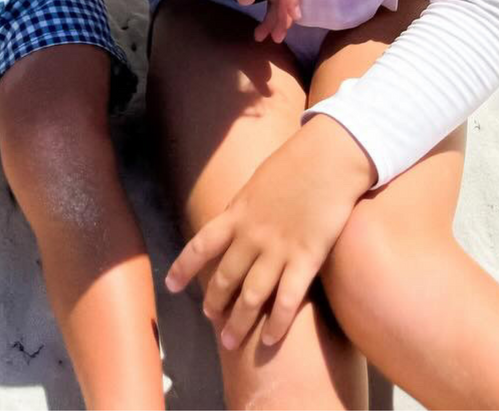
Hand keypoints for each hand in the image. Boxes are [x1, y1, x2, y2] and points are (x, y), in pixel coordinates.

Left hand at [166, 114, 376, 350]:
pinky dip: (277, 324)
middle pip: (225, 278)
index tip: (170, 285)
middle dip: (215, 303)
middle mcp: (251, 235)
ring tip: (230, 342)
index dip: (183, 268)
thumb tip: (234, 224)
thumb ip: (244, 209)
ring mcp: (278, 248)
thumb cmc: (294, 163)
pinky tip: (270, 340)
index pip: (200, 245)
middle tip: (211, 319)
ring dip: (238, 323)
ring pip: (250, 296)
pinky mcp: (306, 258)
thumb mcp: (257, 182)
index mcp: (236, 212)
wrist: (327, 157)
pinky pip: (287, 300)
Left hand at [229, 0, 299, 43]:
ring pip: (279, 3)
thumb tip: (248, 0)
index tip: (295, 18)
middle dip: (282, 18)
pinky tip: (266, 26)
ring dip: (274, 21)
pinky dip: (271, 15)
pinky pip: (273, 3)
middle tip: (276, 38)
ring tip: (260, 36)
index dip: (291, 1)